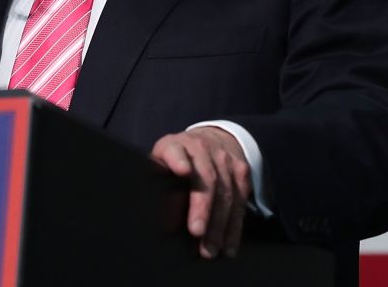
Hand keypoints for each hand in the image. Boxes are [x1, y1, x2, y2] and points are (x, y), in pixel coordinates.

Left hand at [151, 127, 251, 258]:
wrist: (212, 138)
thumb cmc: (179, 156)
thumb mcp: (162, 158)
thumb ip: (157, 176)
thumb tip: (145, 209)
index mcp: (176, 145)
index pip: (175, 151)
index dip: (178, 160)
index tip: (182, 171)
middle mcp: (202, 149)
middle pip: (206, 179)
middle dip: (202, 208)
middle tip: (196, 233)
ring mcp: (225, 159)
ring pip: (226, 193)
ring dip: (219, 225)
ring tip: (210, 249)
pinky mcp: (242, 172)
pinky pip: (240, 202)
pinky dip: (234, 228)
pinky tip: (228, 246)